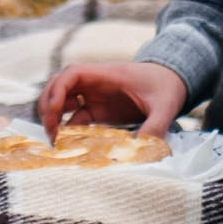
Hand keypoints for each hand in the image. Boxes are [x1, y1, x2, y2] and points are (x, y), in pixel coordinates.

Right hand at [38, 60, 187, 138]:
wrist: (173, 81)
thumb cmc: (167, 87)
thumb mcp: (165, 106)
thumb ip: (155, 126)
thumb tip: (143, 150)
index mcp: (107, 75)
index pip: (72, 73)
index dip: (58, 89)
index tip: (55, 109)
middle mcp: (96, 84)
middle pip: (59, 86)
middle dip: (49, 105)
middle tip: (50, 131)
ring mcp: (95, 96)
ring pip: (63, 102)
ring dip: (54, 118)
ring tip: (54, 140)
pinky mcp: (99, 110)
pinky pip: (76, 118)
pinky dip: (68, 130)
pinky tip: (69, 146)